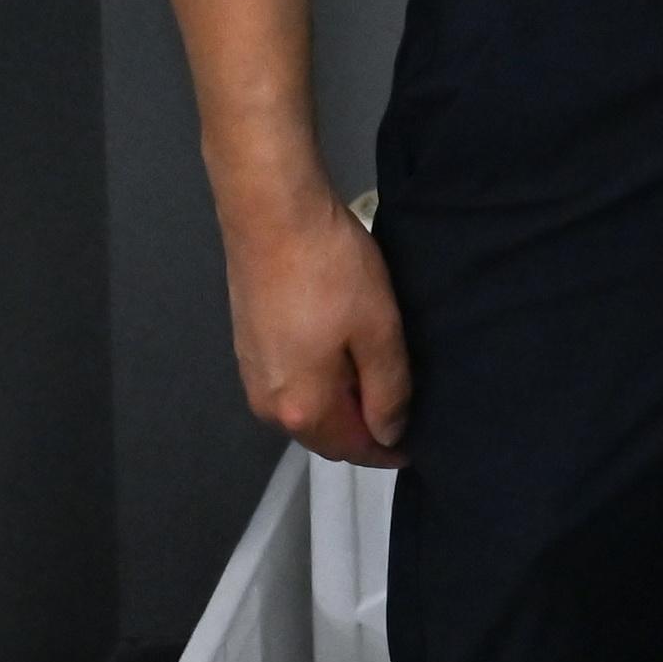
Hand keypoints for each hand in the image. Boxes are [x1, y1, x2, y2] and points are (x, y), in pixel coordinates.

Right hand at [223, 186, 413, 464]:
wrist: (271, 212)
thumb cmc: (331, 271)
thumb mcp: (378, 330)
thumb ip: (388, 391)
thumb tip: (388, 434)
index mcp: (302, 409)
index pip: (352, 449)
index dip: (387, 450)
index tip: (416, 442)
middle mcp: (267, 404)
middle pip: (324, 433)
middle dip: (362, 428)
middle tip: (402, 404)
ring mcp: (251, 373)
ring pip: (306, 406)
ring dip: (340, 401)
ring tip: (376, 375)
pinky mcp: (246, 344)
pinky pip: (291, 380)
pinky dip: (319, 379)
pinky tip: (340, 350)